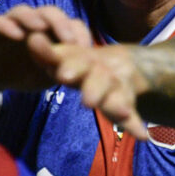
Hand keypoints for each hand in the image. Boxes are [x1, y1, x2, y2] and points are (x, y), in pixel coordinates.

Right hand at [0, 5, 92, 93]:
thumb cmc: (24, 72)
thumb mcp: (48, 74)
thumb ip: (64, 69)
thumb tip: (90, 72)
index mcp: (50, 32)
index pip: (69, 23)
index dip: (80, 33)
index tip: (87, 51)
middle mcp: (32, 23)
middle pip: (49, 12)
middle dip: (61, 23)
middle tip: (69, 41)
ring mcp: (12, 24)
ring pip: (23, 11)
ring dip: (34, 17)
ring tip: (41, 27)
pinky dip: (8, 26)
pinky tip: (17, 35)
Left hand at [27, 38, 148, 139]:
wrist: (119, 63)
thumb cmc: (80, 64)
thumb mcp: (64, 56)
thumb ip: (47, 52)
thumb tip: (31, 38)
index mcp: (85, 62)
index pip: (78, 61)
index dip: (71, 67)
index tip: (63, 76)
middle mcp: (103, 74)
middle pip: (100, 80)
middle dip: (94, 89)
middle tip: (87, 101)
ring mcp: (116, 89)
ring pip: (117, 97)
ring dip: (118, 105)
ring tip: (122, 113)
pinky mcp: (125, 105)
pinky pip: (132, 116)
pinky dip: (135, 125)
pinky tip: (143, 136)